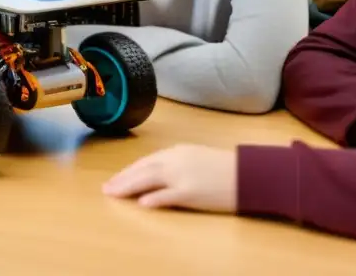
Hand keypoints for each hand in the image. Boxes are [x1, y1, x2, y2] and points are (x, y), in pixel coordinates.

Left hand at [102, 144, 237, 212]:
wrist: (248, 172)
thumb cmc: (226, 167)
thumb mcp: (197, 157)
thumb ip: (177, 162)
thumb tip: (159, 173)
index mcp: (177, 151)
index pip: (146, 161)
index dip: (129, 170)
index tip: (116, 178)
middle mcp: (176, 160)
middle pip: (142, 169)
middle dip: (122, 179)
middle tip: (106, 188)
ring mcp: (183, 176)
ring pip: (149, 180)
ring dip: (128, 187)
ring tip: (114, 194)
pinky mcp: (192, 192)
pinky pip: (168, 196)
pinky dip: (154, 199)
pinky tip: (141, 204)